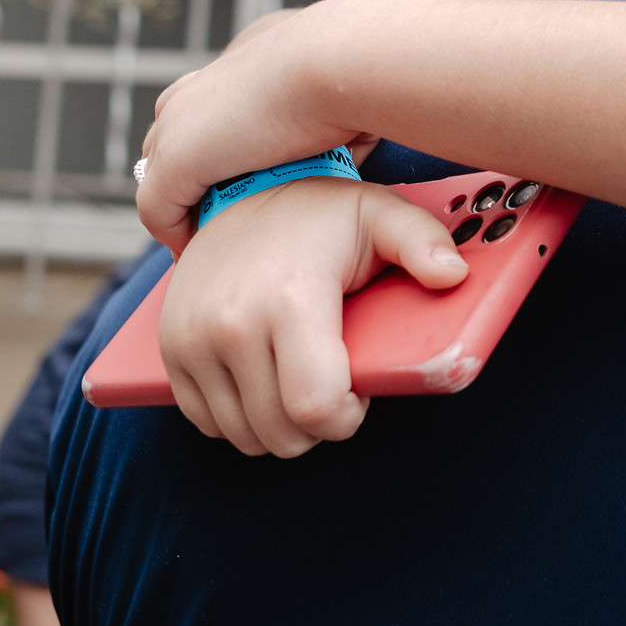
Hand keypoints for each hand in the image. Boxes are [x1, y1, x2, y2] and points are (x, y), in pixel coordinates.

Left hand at [138, 0, 374, 254]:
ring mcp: (179, 123)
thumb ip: (339, 129)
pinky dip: (174, 235)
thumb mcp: (351, 101)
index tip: (249, 181)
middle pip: (173, 137)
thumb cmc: (361, 77)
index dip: (226, 147)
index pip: (214, 108)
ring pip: (159, 173)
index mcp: (242, 62)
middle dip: (192, 176)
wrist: (337, 63)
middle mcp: (201, 86)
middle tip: (218, 217)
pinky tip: (196, 254)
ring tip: (206, 242)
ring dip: (181, 207)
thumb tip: (353, 155)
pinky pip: (157, 211)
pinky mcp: (172, 160)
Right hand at [158, 175, 467, 455]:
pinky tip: (266, 383)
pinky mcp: (170, 350)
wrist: (241, 189)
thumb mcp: (379, 215)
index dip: (346, 418)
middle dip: (318, 427)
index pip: (315, 407)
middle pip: (282, 433)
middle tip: (333, 387)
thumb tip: (455, 274)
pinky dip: (240, 418)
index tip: (357, 394)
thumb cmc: (321, 212)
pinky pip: (205, 423)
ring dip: (280, 426)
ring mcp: (192, 339)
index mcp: (290, 298)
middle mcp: (231, 323)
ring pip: (244, 436)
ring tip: (302, 381)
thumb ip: (422, 242)